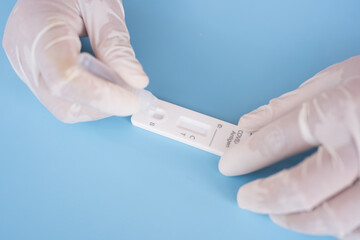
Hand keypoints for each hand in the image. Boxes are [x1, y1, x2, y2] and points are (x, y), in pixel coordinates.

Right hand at [3, 0, 147, 122]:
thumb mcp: (101, 6)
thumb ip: (116, 45)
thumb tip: (135, 81)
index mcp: (38, 29)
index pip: (66, 79)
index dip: (102, 97)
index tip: (131, 101)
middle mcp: (25, 54)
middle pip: (64, 100)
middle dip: (104, 104)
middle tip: (132, 93)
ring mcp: (27, 66)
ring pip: (63, 106)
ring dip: (98, 103)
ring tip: (119, 84)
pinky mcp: (35, 72)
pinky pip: (62, 98)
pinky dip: (89, 97)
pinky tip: (104, 82)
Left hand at [219, 56, 359, 238]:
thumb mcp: (339, 77)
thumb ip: (291, 104)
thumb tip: (250, 123)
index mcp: (341, 111)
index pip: (275, 140)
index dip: (244, 155)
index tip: (229, 164)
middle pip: (301, 188)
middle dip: (265, 197)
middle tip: (247, 198)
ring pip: (335, 219)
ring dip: (298, 221)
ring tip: (278, 214)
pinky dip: (339, 230)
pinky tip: (323, 221)